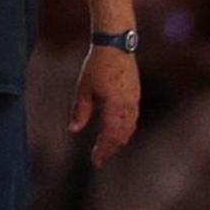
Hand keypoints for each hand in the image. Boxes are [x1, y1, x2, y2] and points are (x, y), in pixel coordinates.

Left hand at [69, 43, 138, 166]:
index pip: (110, 136)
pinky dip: (125, 130)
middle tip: (100, 159)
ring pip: (129, 128)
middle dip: (111, 149)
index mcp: (114, 106)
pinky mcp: (136, 95)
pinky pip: (133, 119)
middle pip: (122, 136)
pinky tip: (118, 132)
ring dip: (119, 141)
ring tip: (108, 149)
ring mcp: (134, 101)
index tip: (96, 162)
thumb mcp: (83, 88)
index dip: (103, 151)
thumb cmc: (96, 66)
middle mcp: (128, 106)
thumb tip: (74, 130)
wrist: (115, 47)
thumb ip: (80, 111)